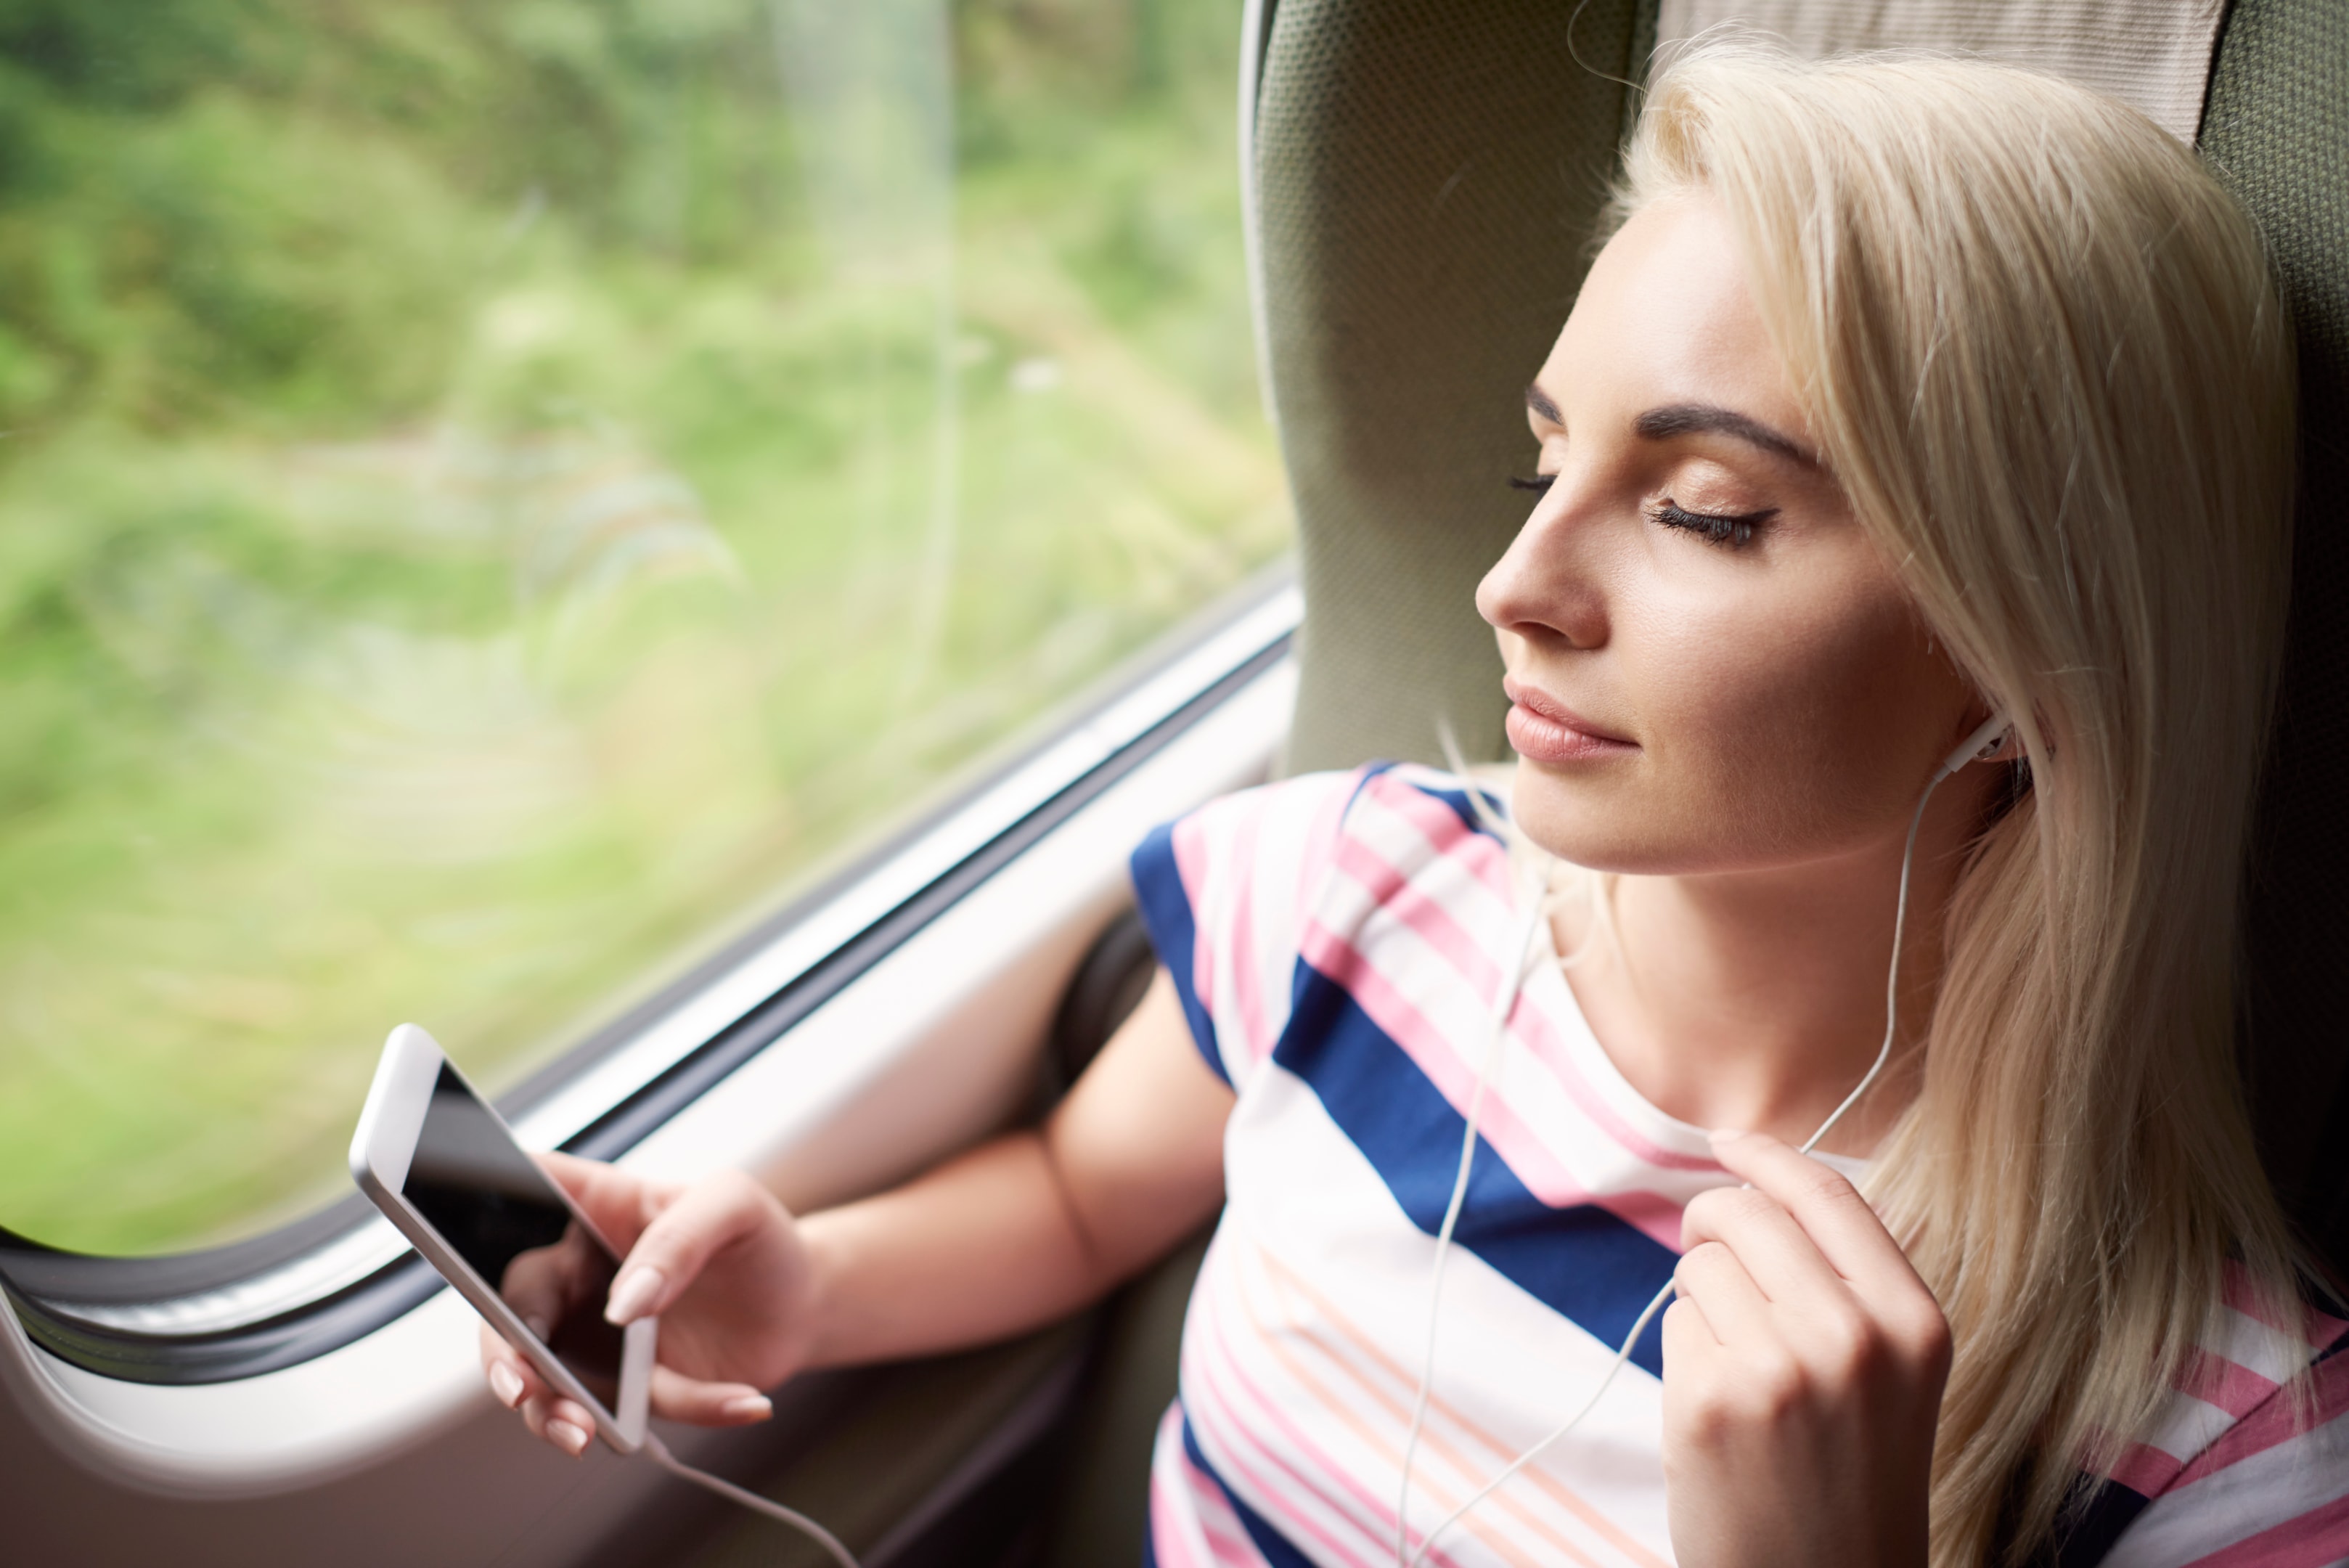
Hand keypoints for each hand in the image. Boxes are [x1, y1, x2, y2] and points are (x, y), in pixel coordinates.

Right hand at [478, 1153, 817, 1457]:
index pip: (512, 1195)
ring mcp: (595, 1337)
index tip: (468, 1261)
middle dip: (504, 1358)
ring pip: (545, 1384)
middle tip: (522, 1391)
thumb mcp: (732, 1207)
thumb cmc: (756, 1237)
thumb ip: (677, 1241)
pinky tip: (745, 1401)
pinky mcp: (630, 1388)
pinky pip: (634, 1414)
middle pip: (508, 1314)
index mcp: (590, 1208)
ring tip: (588, 1435)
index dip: (469, 1221)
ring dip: (555, 1414)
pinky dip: (691, 1412)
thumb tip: (623, 1305)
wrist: (804, 1302)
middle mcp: (578, 1275)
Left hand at [1661, 1130, 1950, 1567]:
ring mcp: (1778, 1368)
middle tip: (1708, 1259)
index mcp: (1913, 1321)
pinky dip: (1685, 1355)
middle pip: (1744, 1214)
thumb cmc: (1852, 1477)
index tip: (1727, 1142)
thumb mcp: (1892, 1375)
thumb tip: (1755, 1186)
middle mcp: (1853, 1337)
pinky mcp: (1710, 1402)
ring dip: (1701, 1301)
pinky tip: (1720, 1412)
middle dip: (1711, 1224)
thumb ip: (1845, 1283)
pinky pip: (1674, 1323)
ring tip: (1739, 1370)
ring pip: (1701, 1266)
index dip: (1766, 1157)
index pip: (1826, 1193)